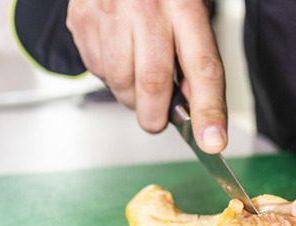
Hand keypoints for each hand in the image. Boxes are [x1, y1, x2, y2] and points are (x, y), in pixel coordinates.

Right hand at [66, 0, 227, 152]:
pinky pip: (96, 69)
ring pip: (120, 83)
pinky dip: (109, 77)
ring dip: (131, 98)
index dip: (208, 109)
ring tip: (138, 80)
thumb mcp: (190, 6)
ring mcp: (109, 12)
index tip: (213, 142)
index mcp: (184, 2)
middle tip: (158, 121)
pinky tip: (118, 56)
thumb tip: (194, 103)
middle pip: (153, 83)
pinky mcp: (82, 18)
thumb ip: (194, 53)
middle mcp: (146, 6)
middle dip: (156, 116)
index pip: (203, 66)